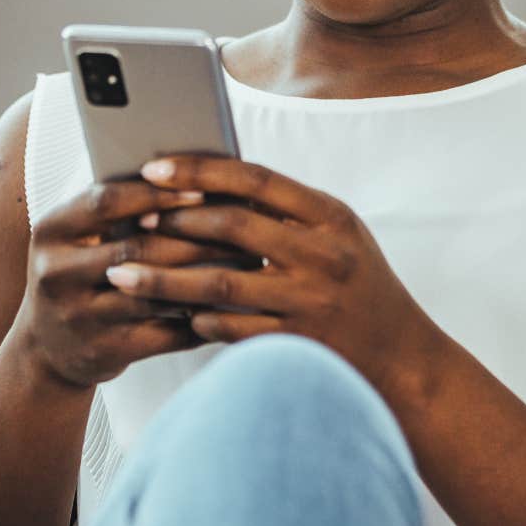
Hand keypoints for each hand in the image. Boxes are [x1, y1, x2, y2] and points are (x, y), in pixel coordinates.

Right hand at [25, 178, 259, 388]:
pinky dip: (201, 319)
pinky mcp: (102, 352)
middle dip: (195, 237)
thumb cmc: (80, 273)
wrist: (47, 349)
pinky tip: (231, 305)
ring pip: (154, 294)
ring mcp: (77, 317)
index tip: (201, 189)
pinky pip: (164, 334)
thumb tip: (191, 173)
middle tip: (242, 229)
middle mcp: (55, 273)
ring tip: (247, 264)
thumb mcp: (80, 236)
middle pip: (136, 248)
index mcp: (50, 230)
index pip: (106, 202)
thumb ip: (119, 208)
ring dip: (205, 278)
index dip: (156, 194)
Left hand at [105, 155, 445, 398]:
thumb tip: (211, 179)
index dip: (201, 170)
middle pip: (233, 226)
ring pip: (221, 283)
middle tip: (133, 220)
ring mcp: (311, 302)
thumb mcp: (337, 234)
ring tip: (123, 273)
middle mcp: (323, 254)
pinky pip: (231, 329)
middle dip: (175, 220)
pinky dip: (196, 318)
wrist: (403, 357)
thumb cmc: (359, 285)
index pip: (255, 178)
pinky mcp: (297, 345)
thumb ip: (286, 209)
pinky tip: (170, 313)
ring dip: (165, 277)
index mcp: (330, 215)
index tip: (155, 167)